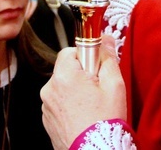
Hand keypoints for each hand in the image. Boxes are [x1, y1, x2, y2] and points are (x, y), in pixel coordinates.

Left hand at [41, 35, 126, 149]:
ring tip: (92, 106)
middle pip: (65, 70)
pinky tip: (83, 116)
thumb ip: (107, 57)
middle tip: (98, 89)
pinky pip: (59, 103)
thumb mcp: (114, 84)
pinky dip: (69, 106)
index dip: (85, 57)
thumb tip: (104, 38)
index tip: (97, 69)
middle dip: (82, 75)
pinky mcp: (47, 120)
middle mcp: (49, 89)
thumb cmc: (105, 121)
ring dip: (75, 91)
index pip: (69, 51)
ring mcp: (46, 107)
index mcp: (63, 76)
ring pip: (62, 87)